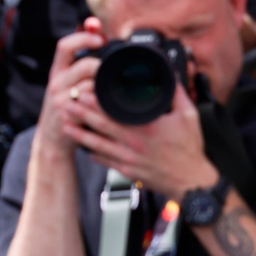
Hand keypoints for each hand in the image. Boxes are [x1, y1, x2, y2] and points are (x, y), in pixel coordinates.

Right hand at [34, 28, 105, 160]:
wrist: (52, 141)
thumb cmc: (65, 108)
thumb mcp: (67, 82)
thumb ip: (79, 57)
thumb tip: (94, 25)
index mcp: (57, 72)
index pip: (65, 46)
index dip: (83, 37)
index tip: (100, 39)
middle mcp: (56, 84)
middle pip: (86, 64)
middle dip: (104, 67)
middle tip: (114, 73)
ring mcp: (61, 100)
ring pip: (92, 85)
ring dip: (106, 87)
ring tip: (114, 92)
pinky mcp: (69, 116)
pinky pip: (93, 105)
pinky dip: (105, 104)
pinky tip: (111, 106)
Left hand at [63, 85, 217, 202]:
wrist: (190, 181)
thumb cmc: (189, 150)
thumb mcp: (188, 115)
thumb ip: (176, 93)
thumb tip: (168, 74)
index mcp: (145, 128)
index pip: (115, 112)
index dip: (97, 103)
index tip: (83, 93)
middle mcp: (132, 143)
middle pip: (100, 127)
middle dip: (81, 115)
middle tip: (66, 104)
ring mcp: (127, 159)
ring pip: (97, 145)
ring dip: (79, 134)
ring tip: (65, 125)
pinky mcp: (126, 171)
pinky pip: (104, 160)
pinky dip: (91, 153)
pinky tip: (82, 147)